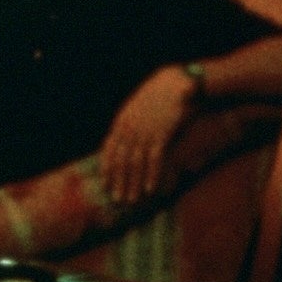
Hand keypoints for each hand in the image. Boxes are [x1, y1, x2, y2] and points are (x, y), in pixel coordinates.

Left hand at [97, 66, 195, 203]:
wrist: (175, 82)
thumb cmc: (157, 97)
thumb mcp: (137, 109)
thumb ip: (128, 125)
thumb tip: (119, 142)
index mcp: (122, 121)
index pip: (109, 149)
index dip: (107, 168)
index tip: (105, 183)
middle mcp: (130, 128)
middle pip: (121, 160)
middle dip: (119, 181)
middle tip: (118, 199)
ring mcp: (145, 131)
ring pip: (135, 163)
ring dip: (133, 183)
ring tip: (132, 199)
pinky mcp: (161, 133)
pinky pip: (154, 159)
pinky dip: (152, 175)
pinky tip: (150, 189)